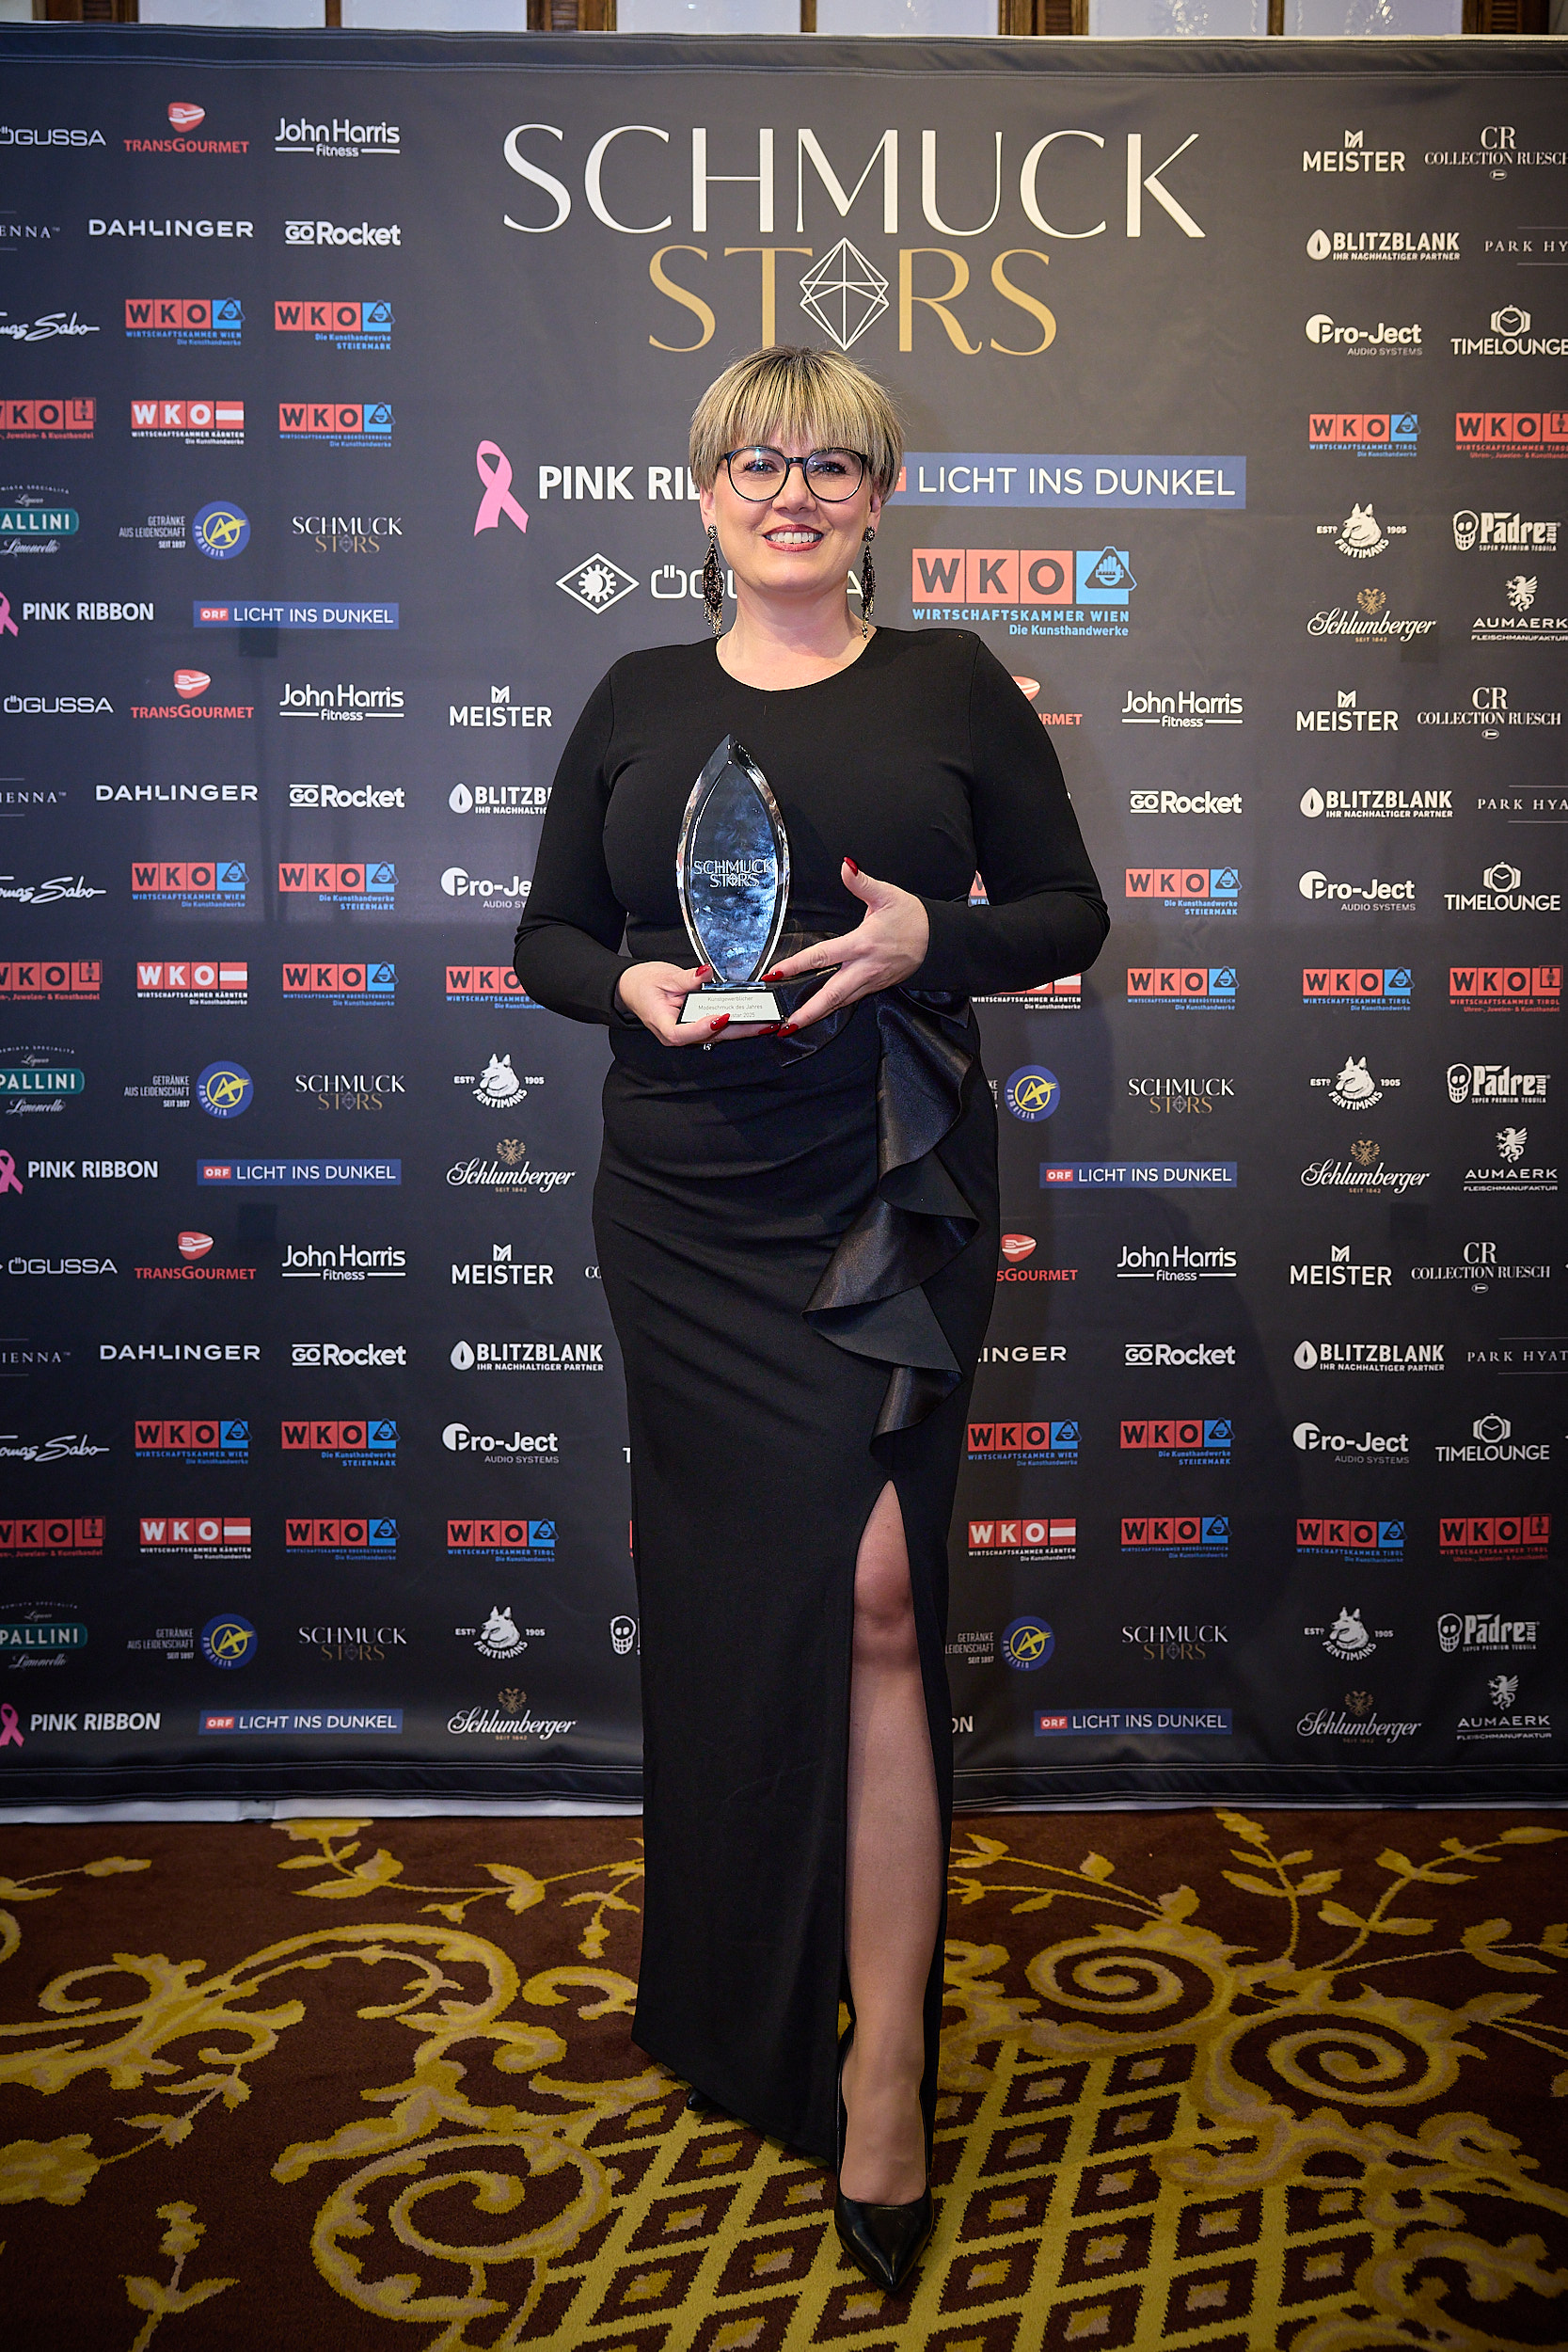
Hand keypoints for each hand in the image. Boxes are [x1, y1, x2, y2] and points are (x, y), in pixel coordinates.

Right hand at [614, 959, 771, 1047]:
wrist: (631, 988)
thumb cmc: (642, 984)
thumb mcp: (663, 977)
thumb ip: (686, 979)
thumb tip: (704, 973)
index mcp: (663, 1025)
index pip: (683, 1033)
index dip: (703, 1027)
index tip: (722, 1017)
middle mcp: (677, 1034)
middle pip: (710, 1037)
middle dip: (739, 1030)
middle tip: (764, 1023)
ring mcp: (688, 1033)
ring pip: (718, 1035)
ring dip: (743, 1029)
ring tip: (767, 1022)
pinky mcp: (696, 1026)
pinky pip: (717, 1028)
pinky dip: (736, 1023)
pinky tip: (754, 1018)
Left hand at [761, 860, 928, 1035]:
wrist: (939, 940)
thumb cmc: (914, 918)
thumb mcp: (887, 895)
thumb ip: (862, 882)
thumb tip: (846, 866)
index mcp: (862, 944)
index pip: (821, 956)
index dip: (796, 966)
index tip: (775, 974)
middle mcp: (865, 968)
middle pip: (831, 995)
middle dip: (807, 1012)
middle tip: (784, 1025)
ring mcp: (871, 981)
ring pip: (840, 1003)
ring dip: (817, 1015)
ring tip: (795, 1026)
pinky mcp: (876, 986)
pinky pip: (851, 1000)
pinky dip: (833, 1008)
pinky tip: (820, 1012)